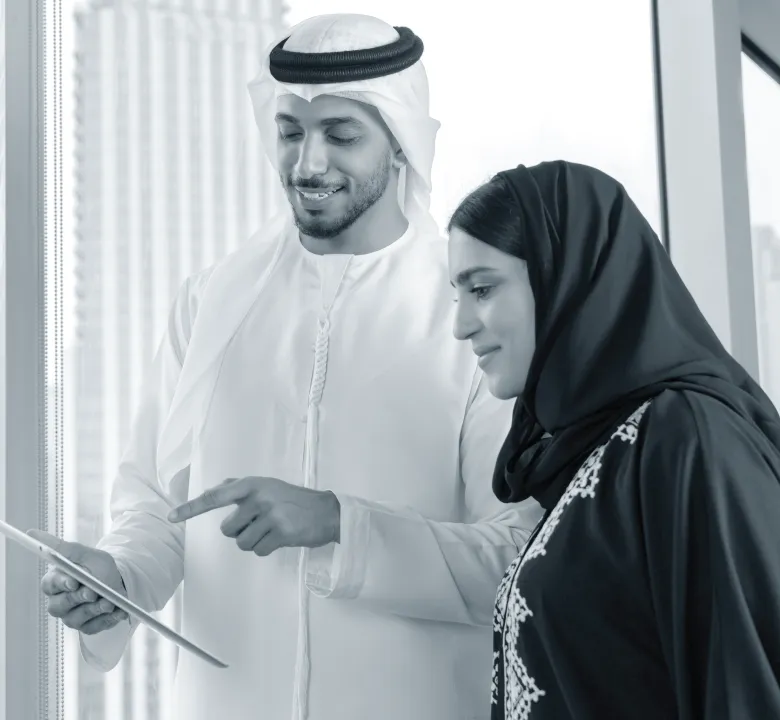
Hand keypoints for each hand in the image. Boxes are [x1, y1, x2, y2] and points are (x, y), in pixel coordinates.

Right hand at [29, 530, 128, 635]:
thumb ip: (60, 547)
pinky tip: (120, 611)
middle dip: (79, 598)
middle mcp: (59, 603)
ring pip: (77, 618)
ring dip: (95, 609)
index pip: (50, 585)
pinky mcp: (87, 627)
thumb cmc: (96, 565)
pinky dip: (108, 619)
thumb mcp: (82, 553)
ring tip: (110, 601)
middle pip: (61, 605)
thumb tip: (31, 533)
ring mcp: (72, 617)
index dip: (61, 583)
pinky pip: (95, 627)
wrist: (119, 579)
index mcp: (55, 582)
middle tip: (94, 592)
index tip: (74, 581)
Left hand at [168, 476, 340, 556]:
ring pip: (242, 543)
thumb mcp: (267, 485)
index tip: (172, 517)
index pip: (215, 497)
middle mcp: (259, 498)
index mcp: (252, 485)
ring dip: (254, 541)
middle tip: (260, 523)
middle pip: (228, 529)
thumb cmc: (293, 499)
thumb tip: (213, 491)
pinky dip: (266, 548)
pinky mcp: (281, 532)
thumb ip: (239, 488)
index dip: (191, 508)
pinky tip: (280, 538)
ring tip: (271, 530)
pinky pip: (258, 550)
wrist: (326, 511)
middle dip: (240, 531)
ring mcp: (271, 515)